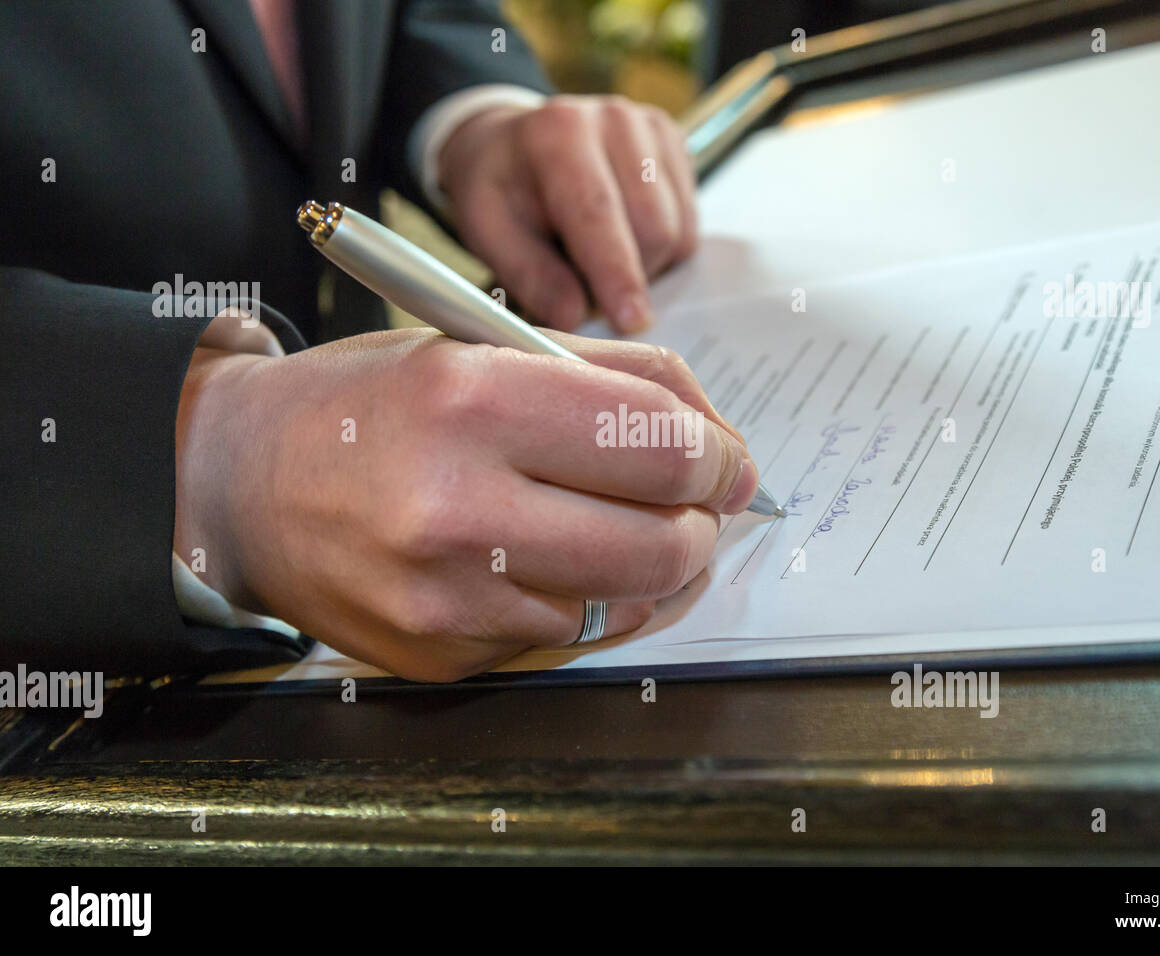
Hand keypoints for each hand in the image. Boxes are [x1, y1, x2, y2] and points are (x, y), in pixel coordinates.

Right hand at [173, 331, 754, 681]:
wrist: (239, 481)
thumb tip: (720, 443)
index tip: (722, 458)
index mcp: (473, 400)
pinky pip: (564, 636)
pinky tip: (552, 562)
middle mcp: (457, 506)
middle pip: (660, 540)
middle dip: (700, 521)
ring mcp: (447, 596)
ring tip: (625, 526)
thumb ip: (617, 378)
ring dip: (651, 565)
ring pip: (624, 599)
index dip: (715, 454)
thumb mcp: (482, 347)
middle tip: (693, 503)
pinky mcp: (441, 653)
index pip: (658, 445)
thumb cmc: (371, 403)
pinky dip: (584, 599)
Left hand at [438, 94, 697, 333]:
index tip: (630, 322)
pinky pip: (690, 224)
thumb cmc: (502, 189)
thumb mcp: (488, 232)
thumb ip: (530, 275)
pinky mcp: (676, 145)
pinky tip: (625, 240)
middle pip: (653, 227)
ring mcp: (652, 128)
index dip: (617, 273)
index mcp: (559, 132)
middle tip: (589, 292)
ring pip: (678, 231)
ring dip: (646, 267)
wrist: (516, 145)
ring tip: (601, 261)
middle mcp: (615, 120)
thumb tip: (575, 316)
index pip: (599, 212)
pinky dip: (661, 250)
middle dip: (629, 278)